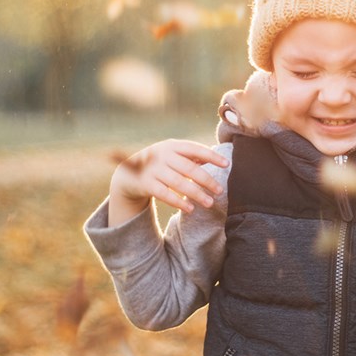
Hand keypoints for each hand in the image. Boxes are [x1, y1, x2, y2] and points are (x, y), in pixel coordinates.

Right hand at [109, 139, 228, 226]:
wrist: (128, 174)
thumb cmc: (159, 163)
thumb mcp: (172, 155)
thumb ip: (192, 156)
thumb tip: (217, 158)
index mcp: (172, 145)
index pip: (195, 149)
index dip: (211, 156)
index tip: (227, 164)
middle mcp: (162, 155)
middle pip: (189, 168)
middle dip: (206, 180)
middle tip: (220, 191)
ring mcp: (152, 169)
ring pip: (178, 183)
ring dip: (196, 194)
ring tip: (209, 202)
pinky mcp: (145, 184)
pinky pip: (165, 194)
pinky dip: (178, 202)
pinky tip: (190, 209)